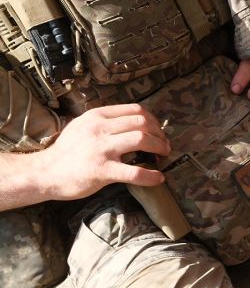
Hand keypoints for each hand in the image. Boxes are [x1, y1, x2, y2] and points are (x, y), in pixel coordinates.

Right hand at [33, 104, 169, 200]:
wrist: (45, 172)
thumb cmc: (67, 152)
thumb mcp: (82, 127)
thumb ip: (105, 122)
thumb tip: (133, 122)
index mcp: (96, 116)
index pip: (135, 109)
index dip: (153, 120)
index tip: (158, 131)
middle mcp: (99, 128)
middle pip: (142, 122)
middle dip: (160, 134)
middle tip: (164, 145)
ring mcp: (101, 149)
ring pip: (142, 140)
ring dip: (159, 147)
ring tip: (164, 156)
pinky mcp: (102, 170)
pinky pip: (135, 172)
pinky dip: (152, 175)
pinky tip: (158, 178)